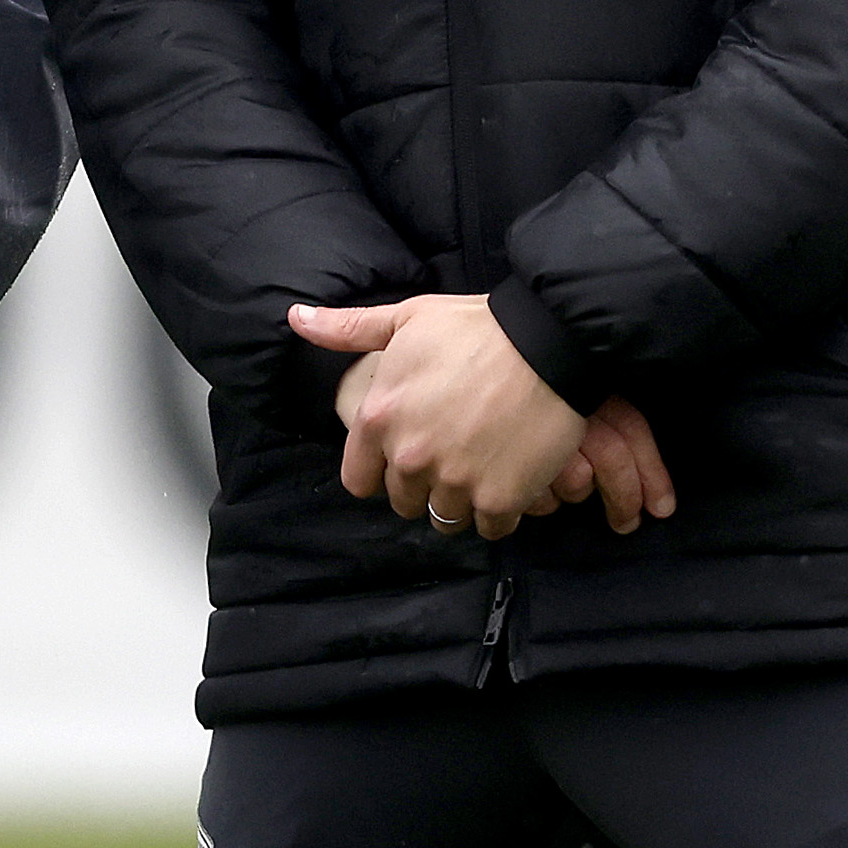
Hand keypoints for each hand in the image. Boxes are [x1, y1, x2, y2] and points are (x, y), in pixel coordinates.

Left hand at [288, 293, 670, 539]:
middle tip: (453, 452)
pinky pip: (490, 528)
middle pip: (404, 501)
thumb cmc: (476, 327)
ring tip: (482, 465)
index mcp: (380, 417)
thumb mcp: (406, 319)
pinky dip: (500, 511)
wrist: (549, 343)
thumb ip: (348, 329)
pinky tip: (511, 477)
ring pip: (445, 519)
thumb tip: (297, 318)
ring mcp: (454, 482)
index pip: (360, 480)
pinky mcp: (498, 500)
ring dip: (461, 500)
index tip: (406, 455)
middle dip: (424, 483)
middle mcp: (410, 456)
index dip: (382, 470)